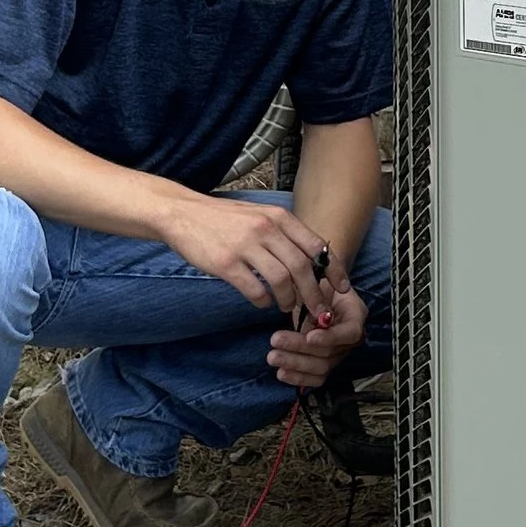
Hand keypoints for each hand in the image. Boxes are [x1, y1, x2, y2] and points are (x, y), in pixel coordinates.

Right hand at [158, 190, 332, 324]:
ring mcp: (245, 246)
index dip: (333, 270)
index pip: (317, 246)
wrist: (183, 213)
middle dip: (315, 295)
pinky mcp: (226, 264)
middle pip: (303, 268)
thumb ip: (284, 234)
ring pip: (282, 281)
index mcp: (279, 217)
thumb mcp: (260, 215)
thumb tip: (311, 260)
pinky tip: (262, 302)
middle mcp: (266, 229)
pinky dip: (263, 302)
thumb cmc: (225, 218)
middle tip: (318, 312)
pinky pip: (254, 290)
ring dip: (289, 301)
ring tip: (287, 307)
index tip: (342, 287)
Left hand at [269, 273, 366, 392]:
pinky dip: (298, 378)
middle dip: (301, 348)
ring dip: (295, 364)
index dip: (330, 337)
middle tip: (275, 340)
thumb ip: (318, 292)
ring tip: (273, 356)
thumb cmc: (318, 283)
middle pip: (330, 352)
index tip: (309, 336)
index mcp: (356, 314)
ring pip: (321, 368)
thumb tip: (314, 309)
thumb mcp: (320, 280)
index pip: (350, 332)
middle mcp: (349, 338)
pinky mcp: (324, 363)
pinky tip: (281, 373)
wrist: (317, 292)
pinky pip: (316, 378)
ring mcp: (338, 353)